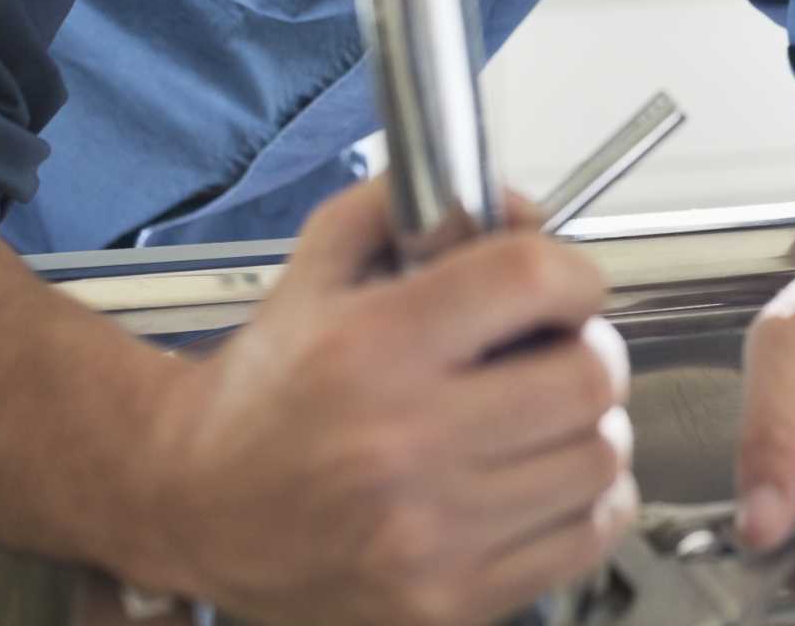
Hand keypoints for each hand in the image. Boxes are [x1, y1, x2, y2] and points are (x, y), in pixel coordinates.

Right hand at [139, 179, 636, 625]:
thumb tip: (521, 208)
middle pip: (589, 375)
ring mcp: (429, 534)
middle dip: (588, 349)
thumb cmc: (265, 387)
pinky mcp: (448, 599)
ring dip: (592, 427)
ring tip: (545, 418)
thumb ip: (408, 207)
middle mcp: (403, 442)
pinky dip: (587, 500)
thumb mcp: (318, 265)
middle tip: (558, 351)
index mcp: (375, 347)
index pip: (533, 280)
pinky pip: (588, 534)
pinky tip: (542, 478)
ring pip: (600, 457)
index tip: (564, 286)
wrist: (193, 506)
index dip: (572, 272)